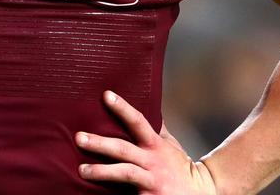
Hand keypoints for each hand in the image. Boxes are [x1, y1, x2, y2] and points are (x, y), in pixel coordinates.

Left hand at [76, 90, 217, 194]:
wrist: (200, 193)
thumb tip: (147, 103)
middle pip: (124, 149)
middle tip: (78, 137)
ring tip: (82, 170)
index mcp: (155, 145)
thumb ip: (156, 127)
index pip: (138, 121)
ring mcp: (151, 180)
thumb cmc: (179, 166)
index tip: (106, 95)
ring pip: (125, 173)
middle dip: (100, 143)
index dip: (123, 108)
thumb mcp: (169, 144)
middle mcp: (152, 161)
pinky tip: (93, 194)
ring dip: (102, 171)